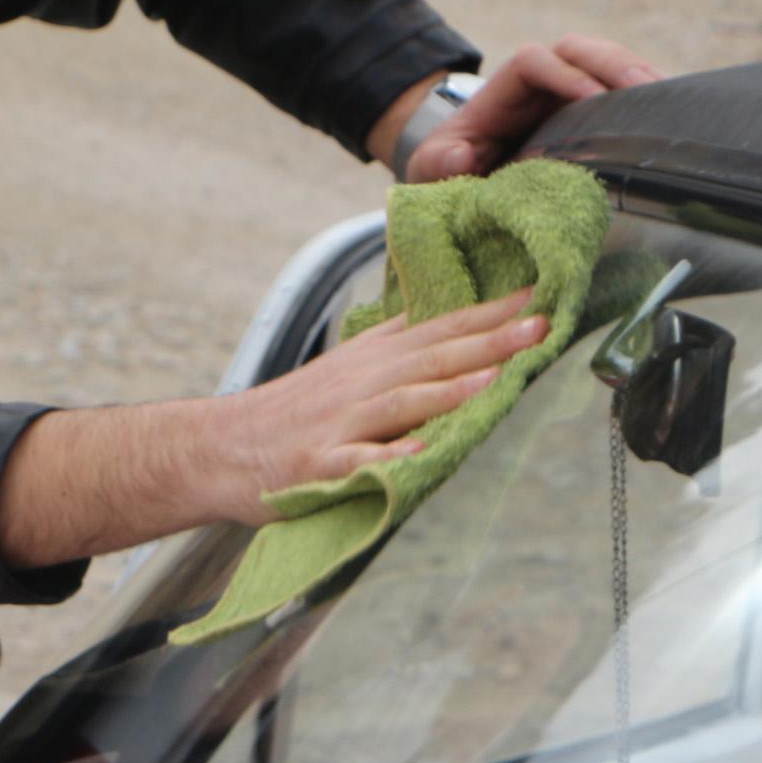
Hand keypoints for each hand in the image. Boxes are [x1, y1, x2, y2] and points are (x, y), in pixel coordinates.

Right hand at [207, 290, 546, 521]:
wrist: (222, 446)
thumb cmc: (294, 411)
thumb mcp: (348, 366)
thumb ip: (397, 344)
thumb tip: (451, 319)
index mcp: (374, 360)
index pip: (440, 328)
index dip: (489, 313)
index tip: (539, 297)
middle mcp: (362, 384)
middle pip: (431, 357)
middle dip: (488, 341)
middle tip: (539, 326)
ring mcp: (340, 424)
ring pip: (401, 402)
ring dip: (448, 390)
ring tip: (494, 380)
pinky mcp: (318, 465)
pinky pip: (356, 462)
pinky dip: (386, 460)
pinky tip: (417, 459)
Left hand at [405, 36, 663, 181]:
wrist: (465, 172)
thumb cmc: (451, 165)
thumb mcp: (432, 166)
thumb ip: (439, 162)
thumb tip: (458, 159)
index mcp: (504, 88)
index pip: (534, 61)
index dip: (564, 75)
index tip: (591, 101)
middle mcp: (542, 80)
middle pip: (580, 51)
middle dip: (613, 66)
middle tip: (645, 92)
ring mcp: (571, 91)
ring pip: (609, 64)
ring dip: (639, 77)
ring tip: (669, 102)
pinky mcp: (594, 111)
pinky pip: (625, 91)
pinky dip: (649, 97)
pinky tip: (673, 114)